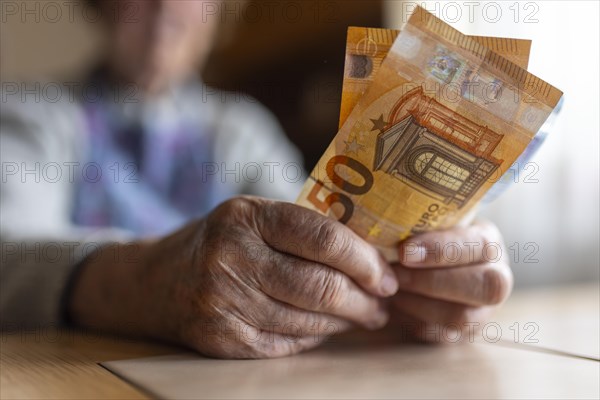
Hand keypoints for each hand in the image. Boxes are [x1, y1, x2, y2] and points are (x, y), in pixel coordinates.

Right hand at [69, 197, 398, 357]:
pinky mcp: (222, 339)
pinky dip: (317, 336)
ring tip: (365, 315)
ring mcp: (223, 302)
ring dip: (346, 321)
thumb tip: (372, 256)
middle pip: (320, 286)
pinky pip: (288, 343)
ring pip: (308, 320)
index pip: (323, 239)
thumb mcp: (255, 217)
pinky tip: (328, 327)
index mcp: (246, 217)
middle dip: (364, 299)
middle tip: (383, 302)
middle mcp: (230, 258)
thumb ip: (305, 228)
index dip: (364, 261)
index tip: (387, 275)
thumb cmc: (222, 242)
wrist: (159, 280)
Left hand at [389, 220, 512, 342]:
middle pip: (481, 287)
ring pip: (461, 316)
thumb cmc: (426, 237)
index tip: (404, 252)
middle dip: (430, 282)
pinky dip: (415, 323)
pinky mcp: (466, 333)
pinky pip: (443, 336)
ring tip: (390, 292)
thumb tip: (386, 229)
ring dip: (419, 305)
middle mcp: (497, 276)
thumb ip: (417, 224)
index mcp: (489, 241)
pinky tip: (394, 308)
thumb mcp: (429, 222)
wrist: (432, 264)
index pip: (477, 245)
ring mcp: (485, 309)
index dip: (441, 250)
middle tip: (393, 276)